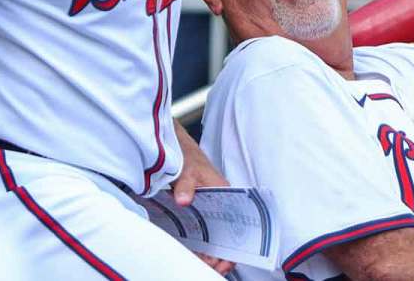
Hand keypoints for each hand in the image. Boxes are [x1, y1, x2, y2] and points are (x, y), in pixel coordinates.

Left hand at [172, 122, 234, 275]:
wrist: (177, 147)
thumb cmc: (188, 157)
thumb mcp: (187, 170)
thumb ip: (186, 185)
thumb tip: (184, 200)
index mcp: (227, 196)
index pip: (237, 228)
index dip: (232, 249)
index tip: (223, 263)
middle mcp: (221, 206)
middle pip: (225, 237)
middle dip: (219, 255)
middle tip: (208, 267)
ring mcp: (208, 209)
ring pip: (212, 236)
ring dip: (207, 251)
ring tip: (198, 262)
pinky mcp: (196, 210)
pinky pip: (200, 231)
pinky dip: (197, 244)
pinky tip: (191, 252)